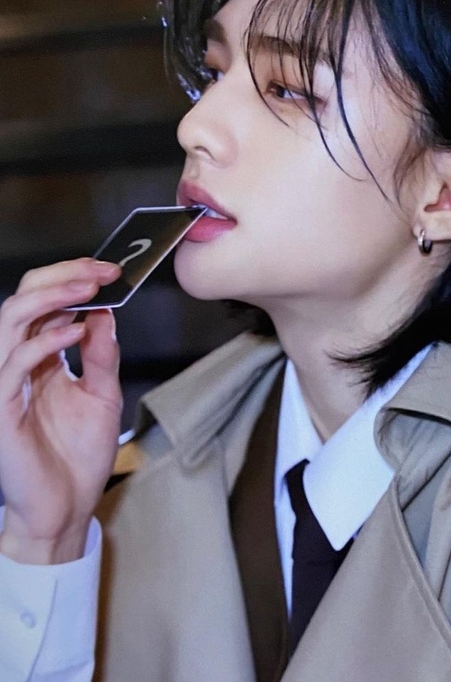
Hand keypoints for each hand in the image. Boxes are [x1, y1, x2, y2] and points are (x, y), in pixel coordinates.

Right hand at [0, 259, 123, 563]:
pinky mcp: (1, 407)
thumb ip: (101, 355)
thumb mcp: (102, 394)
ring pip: (11, 320)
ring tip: (90, 289)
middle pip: (23, 300)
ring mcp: (5, 383)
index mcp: (40, 357)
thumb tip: (104, 313)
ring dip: (52, 297)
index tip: (112, 271)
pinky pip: (15, 362)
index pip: (44, 302)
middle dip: (62, 277)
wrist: (65, 507)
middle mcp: (17, 363)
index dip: (72, 279)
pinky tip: (77, 330)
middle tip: (103, 271)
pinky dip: (46, 341)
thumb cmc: (78, 454)